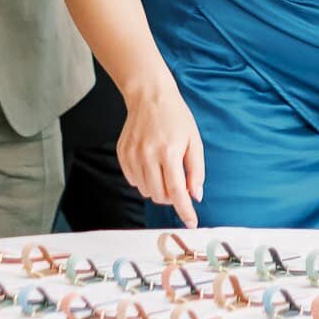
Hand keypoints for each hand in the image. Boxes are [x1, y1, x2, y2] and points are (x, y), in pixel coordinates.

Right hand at [118, 76, 205, 228]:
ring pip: (146, 191)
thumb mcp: (194, 141)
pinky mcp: (122, 154)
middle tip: (179, 183)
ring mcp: (133, 155)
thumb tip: (195, 196)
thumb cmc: (176, 117)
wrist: (149, 96)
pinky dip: (144, 180)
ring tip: (165, 171)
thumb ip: (196, 170)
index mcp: (169, 152)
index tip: (191, 223)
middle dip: (173, 197)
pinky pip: (134, 181)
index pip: (177, 192)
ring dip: (158, 189)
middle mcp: (148, 155)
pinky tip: (151, 165)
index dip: (185, 211)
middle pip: (160, 195)